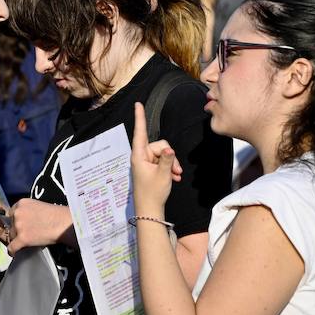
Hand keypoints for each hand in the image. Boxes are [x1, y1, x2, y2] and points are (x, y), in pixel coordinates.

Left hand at [5, 198, 73, 253]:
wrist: (64, 223)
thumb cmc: (57, 215)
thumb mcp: (38, 206)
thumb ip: (28, 211)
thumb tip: (24, 222)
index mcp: (21, 203)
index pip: (12, 214)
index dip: (17, 221)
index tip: (22, 226)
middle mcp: (17, 213)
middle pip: (11, 225)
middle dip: (18, 230)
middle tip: (29, 233)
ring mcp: (19, 226)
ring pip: (11, 236)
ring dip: (18, 239)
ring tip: (29, 241)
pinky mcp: (22, 238)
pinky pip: (12, 247)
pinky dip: (13, 251)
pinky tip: (15, 253)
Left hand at [131, 101, 180, 216]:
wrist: (150, 211)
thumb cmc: (153, 193)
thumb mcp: (163, 175)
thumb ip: (167, 159)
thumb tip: (169, 149)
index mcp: (139, 156)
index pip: (140, 132)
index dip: (140, 117)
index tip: (137, 103)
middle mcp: (141, 157)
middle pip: (159, 145)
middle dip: (170, 155)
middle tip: (177, 171)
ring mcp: (146, 163)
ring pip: (163, 154)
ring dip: (172, 164)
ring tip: (176, 176)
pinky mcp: (150, 169)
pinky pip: (162, 162)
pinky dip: (170, 169)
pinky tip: (175, 178)